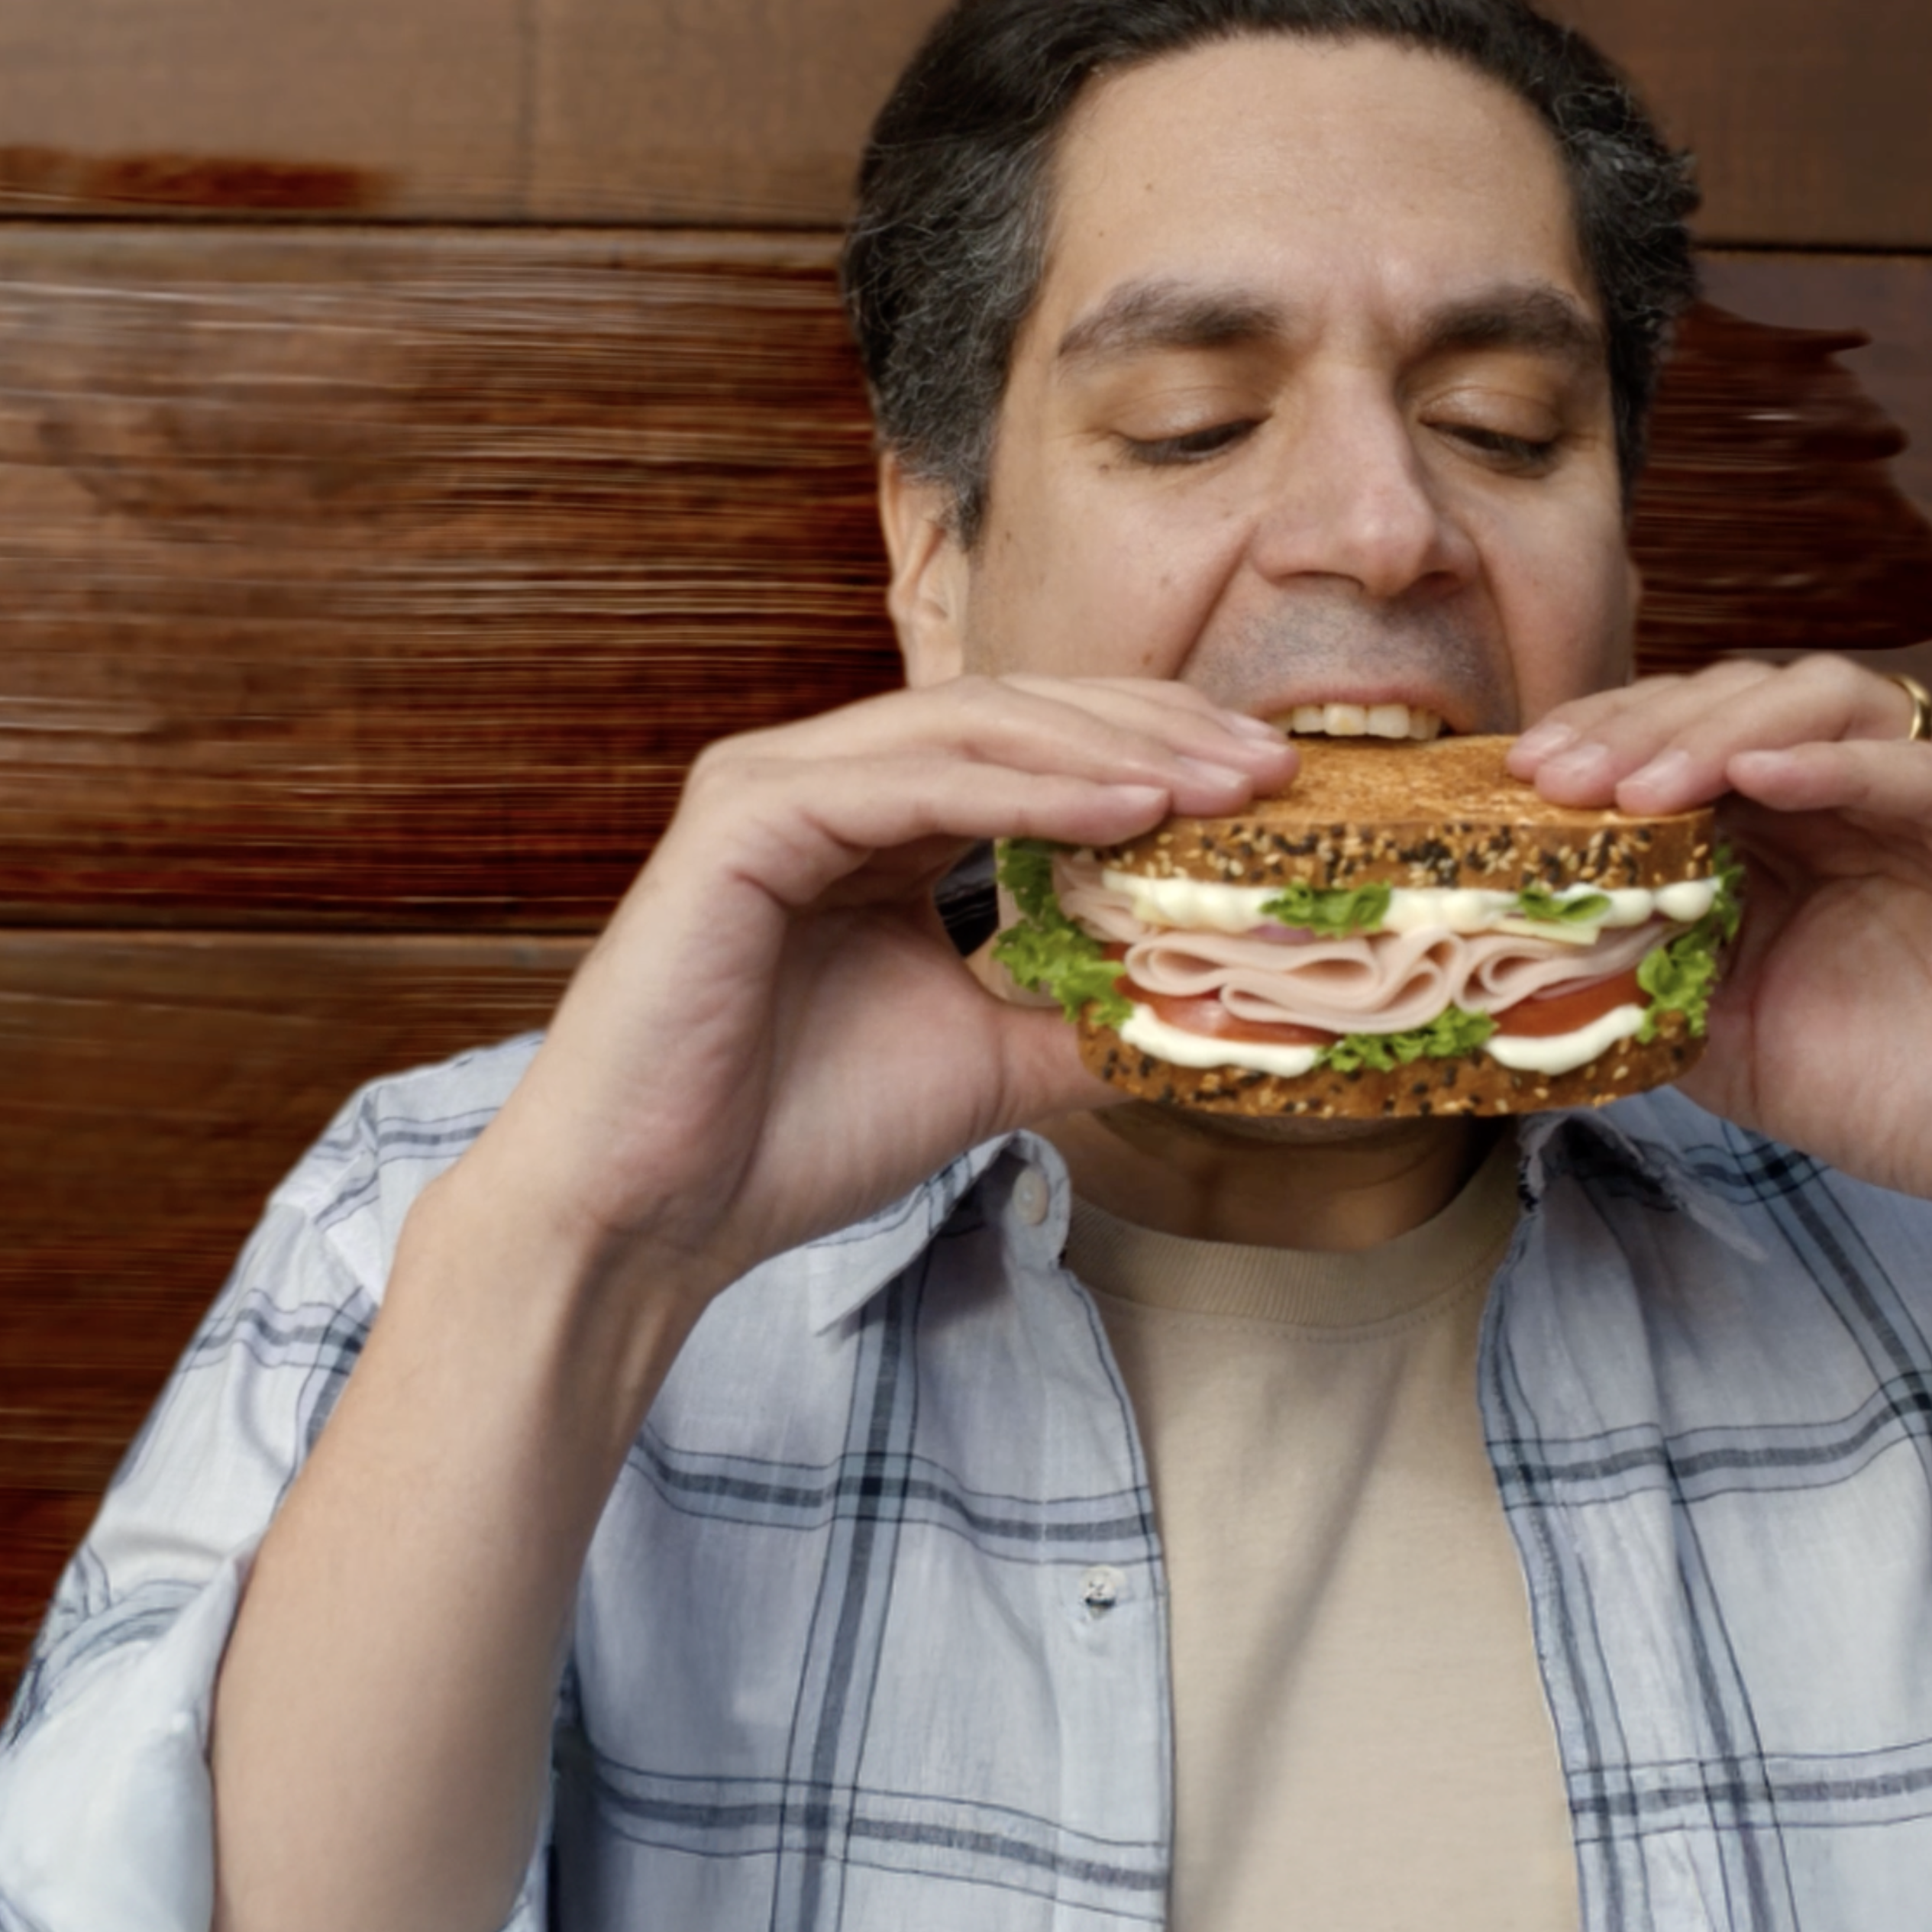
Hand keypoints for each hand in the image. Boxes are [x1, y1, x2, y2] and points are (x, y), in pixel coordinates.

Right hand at [456, 676, 1293, 1299]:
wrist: (655, 1216)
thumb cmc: (792, 1138)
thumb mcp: (986, 1062)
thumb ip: (1087, 1018)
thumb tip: (1226, 1014)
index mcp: (874, 821)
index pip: (1035, 751)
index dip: (1157, 753)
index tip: (1273, 789)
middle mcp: (823, 779)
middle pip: (1018, 715)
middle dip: (1157, 732)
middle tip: (1275, 767)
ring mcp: (774, 785)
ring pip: (973, 728)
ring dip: (1112, 749)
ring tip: (1225, 784)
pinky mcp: (742, 817)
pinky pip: (911, 780)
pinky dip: (1029, 789)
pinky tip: (1129, 808)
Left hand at [1508, 656, 1931, 1259]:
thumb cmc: (1916, 1094)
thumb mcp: (1737, 1043)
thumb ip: (1648, 984)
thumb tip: (1521, 961)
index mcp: (1796, 823)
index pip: (1683, 743)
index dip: (1601, 747)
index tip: (1517, 784)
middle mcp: (1869, 783)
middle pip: (1739, 705)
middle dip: (1640, 733)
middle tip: (1558, 778)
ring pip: (1828, 705)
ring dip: (1723, 733)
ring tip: (1642, 782)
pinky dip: (1846, 763)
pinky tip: (1764, 776)